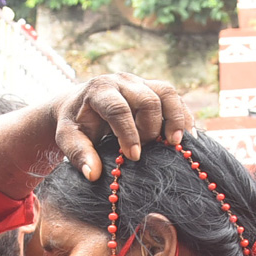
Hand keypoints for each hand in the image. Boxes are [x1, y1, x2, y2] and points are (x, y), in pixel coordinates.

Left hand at [53, 74, 194, 180]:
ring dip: (175, 119)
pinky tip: (187, 139)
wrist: (79, 104)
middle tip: (147, 151)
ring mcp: (141, 82)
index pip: (118, 109)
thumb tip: (93, 174)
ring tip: (176, 144)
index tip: (133, 156)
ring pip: (167, 93)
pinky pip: (175, 98)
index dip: (128, 133)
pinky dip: (183, 117)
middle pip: (147, 99)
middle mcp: (122, 81)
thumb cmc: (75, 124)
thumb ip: (79, 154)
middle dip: (150, 128)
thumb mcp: (68, 138)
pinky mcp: (153, 89)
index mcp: (99, 90)